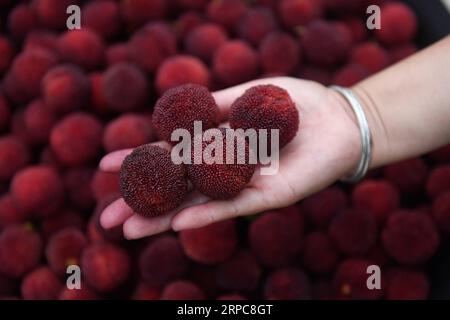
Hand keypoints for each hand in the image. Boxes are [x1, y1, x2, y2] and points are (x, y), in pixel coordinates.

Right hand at [99, 77, 360, 238]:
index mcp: (214, 145)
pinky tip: (177, 222)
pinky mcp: (268, 196)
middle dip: (139, 202)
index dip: (136, 161)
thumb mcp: (248, 94)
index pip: (168, 156)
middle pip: (175, 188)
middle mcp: (223, 170)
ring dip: (162, 218)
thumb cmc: (294, 104)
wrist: (337, 118)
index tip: (103, 166)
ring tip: (128, 230)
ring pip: (196, 204)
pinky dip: (205, 214)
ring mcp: (242, 186)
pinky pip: (232, 206)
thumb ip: (215, 105)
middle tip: (105, 219)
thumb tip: (175, 114)